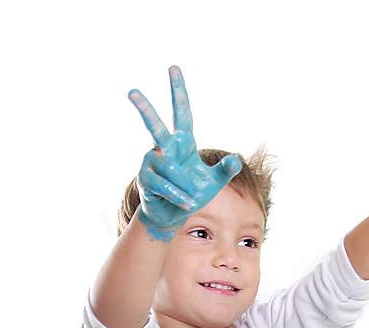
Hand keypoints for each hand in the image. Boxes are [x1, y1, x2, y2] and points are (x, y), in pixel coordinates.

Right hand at [128, 65, 243, 240]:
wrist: (173, 217)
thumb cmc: (193, 194)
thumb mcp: (214, 183)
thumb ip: (225, 170)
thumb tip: (236, 159)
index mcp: (182, 143)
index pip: (182, 114)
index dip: (179, 92)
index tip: (173, 69)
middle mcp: (163, 149)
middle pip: (154, 126)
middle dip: (144, 109)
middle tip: (132, 91)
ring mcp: (152, 164)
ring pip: (169, 168)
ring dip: (184, 186)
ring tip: (192, 198)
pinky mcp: (145, 181)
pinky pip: (164, 186)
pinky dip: (179, 196)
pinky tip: (187, 203)